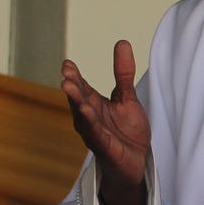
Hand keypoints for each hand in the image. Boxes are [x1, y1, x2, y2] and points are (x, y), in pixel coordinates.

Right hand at [62, 40, 152, 204]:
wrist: (138, 162)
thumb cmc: (128, 130)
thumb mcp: (128, 98)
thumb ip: (123, 74)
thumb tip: (122, 42)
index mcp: (93, 104)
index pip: (81, 87)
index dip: (74, 76)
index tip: (67, 64)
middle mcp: (89, 118)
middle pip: (78, 100)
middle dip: (72, 87)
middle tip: (65, 74)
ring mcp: (95, 134)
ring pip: (83, 117)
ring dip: (77, 102)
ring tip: (70, 88)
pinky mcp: (105, 148)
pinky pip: (96, 135)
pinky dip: (91, 123)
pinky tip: (87, 111)